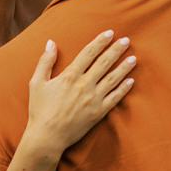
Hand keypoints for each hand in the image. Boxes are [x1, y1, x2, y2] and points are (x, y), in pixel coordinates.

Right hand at [22, 30, 136, 159]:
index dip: (100, 42)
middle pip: (104, 63)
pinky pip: (115, 98)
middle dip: (116, 50)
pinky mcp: (99, 112)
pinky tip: (131, 81)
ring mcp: (93, 99)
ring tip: (133, 58)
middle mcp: (84, 85)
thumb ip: (45, 61)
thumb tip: (51, 42)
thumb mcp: (37, 82)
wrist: (47, 137)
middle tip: (126, 41)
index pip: (88, 53)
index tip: (110, 33)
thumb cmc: (40, 110)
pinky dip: (124, 89)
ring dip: (124, 67)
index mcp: (69, 76)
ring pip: (113, 79)